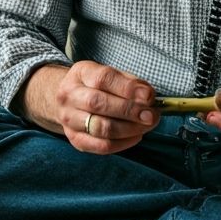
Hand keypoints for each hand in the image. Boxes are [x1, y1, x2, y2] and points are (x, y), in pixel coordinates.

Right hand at [20, 61, 158, 154]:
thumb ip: (130, 83)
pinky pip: (101, 146)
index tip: (149, 96)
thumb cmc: (97, 86)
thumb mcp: (111, 74)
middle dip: (130, 110)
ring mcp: (69, 119)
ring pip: (101, 127)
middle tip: (151, 115)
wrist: (69, 101)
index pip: (103, 79)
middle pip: (99, 104)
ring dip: (129, 129)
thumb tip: (148, 96)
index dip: (128, 88)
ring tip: (147, 125)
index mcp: (81, 73)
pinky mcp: (76, 139)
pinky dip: (123, 143)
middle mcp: (69, 96)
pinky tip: (137, 136)